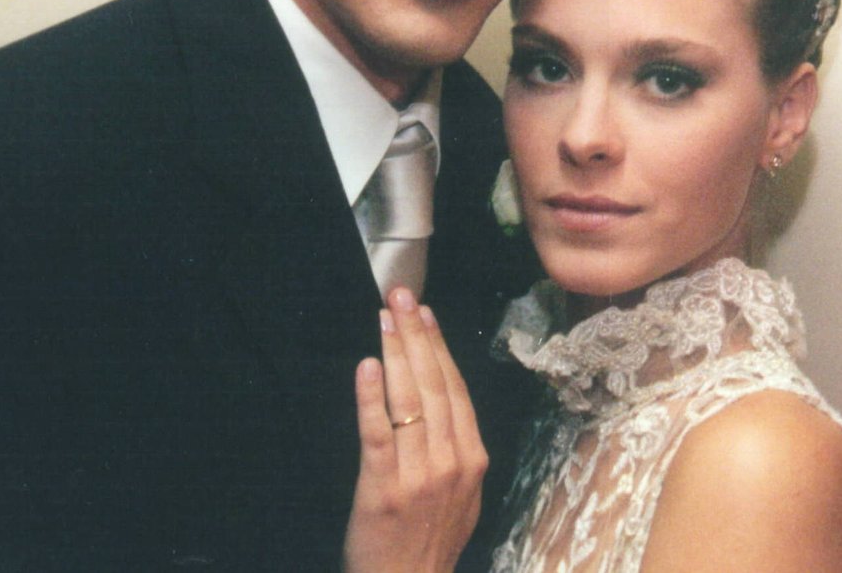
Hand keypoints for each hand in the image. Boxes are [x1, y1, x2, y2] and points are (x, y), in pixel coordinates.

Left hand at [342, 288, 487, 572]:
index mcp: (473, 458)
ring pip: (409, 400)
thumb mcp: (463, 498)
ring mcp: (419, 475)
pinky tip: (368, 366)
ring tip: (384, 317)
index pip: (455, 388)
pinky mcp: (383, 488)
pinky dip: (373, 396)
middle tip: (401, 295)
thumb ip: (458, 453)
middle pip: (434, 384)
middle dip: (417, 334)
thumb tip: (445, 406)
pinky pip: (378, 433)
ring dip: (396, 352)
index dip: (439, 346)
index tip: (425, 313)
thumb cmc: (429, 546)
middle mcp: (452, 461)